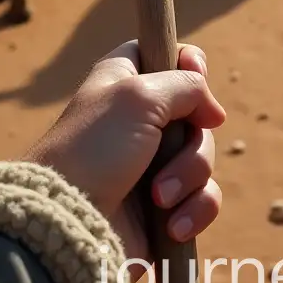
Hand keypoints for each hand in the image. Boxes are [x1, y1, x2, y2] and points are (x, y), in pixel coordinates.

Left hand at [25, 41, 225, 269]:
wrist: (68, 225)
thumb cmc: (96, 149)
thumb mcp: (140, 96)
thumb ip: (186, 86)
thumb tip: (214, 114)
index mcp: (126, 80)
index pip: (169, 55)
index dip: (189, 63)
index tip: (197, 73)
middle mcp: (140, 119)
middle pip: (197, 113)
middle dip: (192, 139)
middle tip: (163, 153)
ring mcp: (153, 164)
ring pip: (203, 157)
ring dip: (188, 178)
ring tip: (158, 198)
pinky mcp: (164, 205)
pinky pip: (203, 199)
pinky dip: (194, 210)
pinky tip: (172, 226)